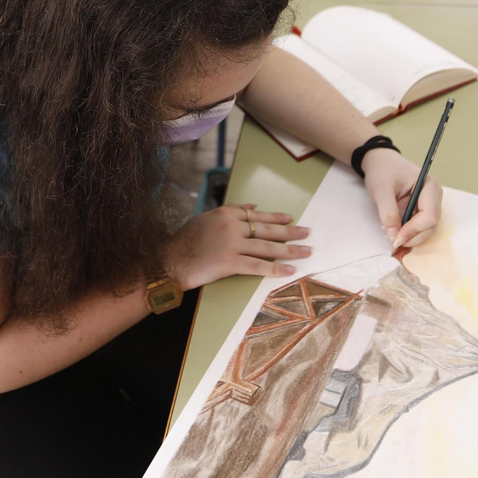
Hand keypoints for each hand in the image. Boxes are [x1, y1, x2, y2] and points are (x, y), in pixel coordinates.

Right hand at [170, 203, 310, 288]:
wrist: (169, 261)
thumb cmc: (185, 241)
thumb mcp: (206, 218)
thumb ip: (230, 211)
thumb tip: (252, 206)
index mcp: (226, 213)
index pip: (257, 215)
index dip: (276, 218)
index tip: (290, 219)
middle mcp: (231, 226)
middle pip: (267, 229)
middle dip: (290, 232)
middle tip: (308, 234)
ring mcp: (231, 244)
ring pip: (267, 247)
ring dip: (290, 250)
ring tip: (306, 252)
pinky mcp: (229, 263)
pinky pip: (257, 266)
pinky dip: (275, 268)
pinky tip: (289, 270)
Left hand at [361, 148, 442, 248]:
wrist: (381, 161)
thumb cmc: (383, 170)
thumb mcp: (381, 191)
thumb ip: (388, 214)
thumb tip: (394, 236)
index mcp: (429, 185)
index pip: (430, 215)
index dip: (415, 229)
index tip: (397, 238)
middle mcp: (434, 195)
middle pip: (431, 224)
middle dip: (413, 236)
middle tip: (393, 242)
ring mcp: (430, 202)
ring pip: (427, 228)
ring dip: (411, 236)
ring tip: (391, 235)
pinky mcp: (423, 208)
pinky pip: (420, 225)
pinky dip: (409, 232)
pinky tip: (396, 231)